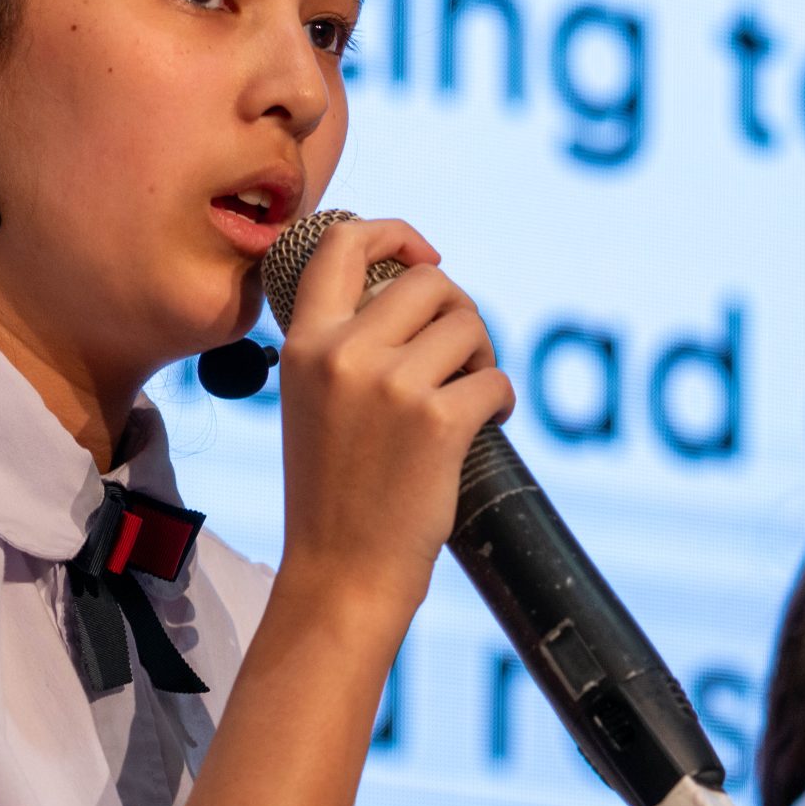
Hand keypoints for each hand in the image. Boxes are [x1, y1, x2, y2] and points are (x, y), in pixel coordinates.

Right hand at [272, 217, 515, 640]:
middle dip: (459, 311)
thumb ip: (345, 342)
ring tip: (471, 394)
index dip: (395, 233)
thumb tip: (412, 288)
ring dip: (483, 357)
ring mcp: (390, 385)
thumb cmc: (334, 490)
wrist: (340, 572)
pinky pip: (496, 380)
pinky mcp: (437, 420)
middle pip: (429, 282)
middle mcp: (341, 353)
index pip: (342, 243)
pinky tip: (487, 426)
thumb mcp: (311, 399)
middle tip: (461, 354)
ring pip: (469, 327)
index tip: (425, 257)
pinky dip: (502, 400)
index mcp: (303, 342)